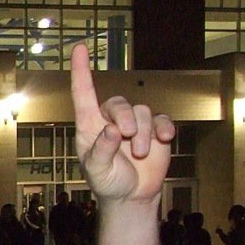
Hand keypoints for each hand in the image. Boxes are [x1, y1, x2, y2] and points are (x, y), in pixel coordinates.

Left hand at [70, 42, 174, 204]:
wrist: (131, 196)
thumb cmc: (107, 182)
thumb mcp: (97, 171)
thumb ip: (101, 151)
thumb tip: (112, 130)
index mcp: (89, 126)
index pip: (83, 94)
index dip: (81, 71)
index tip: (79, 48)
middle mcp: (110, 120)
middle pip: (118, 103)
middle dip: (126, 119)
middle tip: (130, 139)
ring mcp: (134, 124)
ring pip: (141, 112)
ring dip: (144, 134)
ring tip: (141, 154)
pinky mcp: (155, 130)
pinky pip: (162, 119)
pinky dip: (164, 128)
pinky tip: (165, 139)